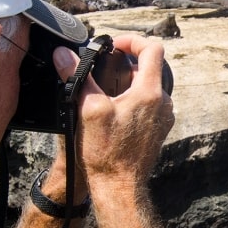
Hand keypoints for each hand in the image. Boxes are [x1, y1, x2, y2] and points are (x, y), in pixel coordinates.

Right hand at [53, 35, 174, 192]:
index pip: (153, 48)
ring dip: (129, 82)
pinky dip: (133, 99)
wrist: (120, 187)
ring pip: (149, 86)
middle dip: (126, 62)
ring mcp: (163, 117)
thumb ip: (77, 77)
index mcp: (150, 92)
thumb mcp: (88, 110)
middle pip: (150, 67)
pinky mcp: (158, 129)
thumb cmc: (107, 153)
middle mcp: (163, 103)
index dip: (132, 40)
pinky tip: (114, 111)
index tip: (114, 46)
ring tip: (106, 90)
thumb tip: (64, 55)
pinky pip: (149, 104)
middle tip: (104, 67)